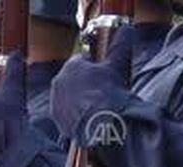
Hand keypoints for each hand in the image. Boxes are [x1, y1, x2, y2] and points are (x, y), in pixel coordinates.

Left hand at [51, 24, 133, 142]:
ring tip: (98, 104)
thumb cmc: (109, 90)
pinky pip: (67, 110)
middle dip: (87, 81)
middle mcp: (58, 81)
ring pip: (70, 94)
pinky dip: (76, 111)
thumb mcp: (118, 64)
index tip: (106, 73)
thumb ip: (121, 44)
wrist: (100, 122)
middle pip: (75, 78)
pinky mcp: (56, 117)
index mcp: (71, 65)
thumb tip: (127, 28)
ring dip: (81, 97)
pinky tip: (90, 115)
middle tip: (104, 89)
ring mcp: (55, 100)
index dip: (97, 66)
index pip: (83, 60)